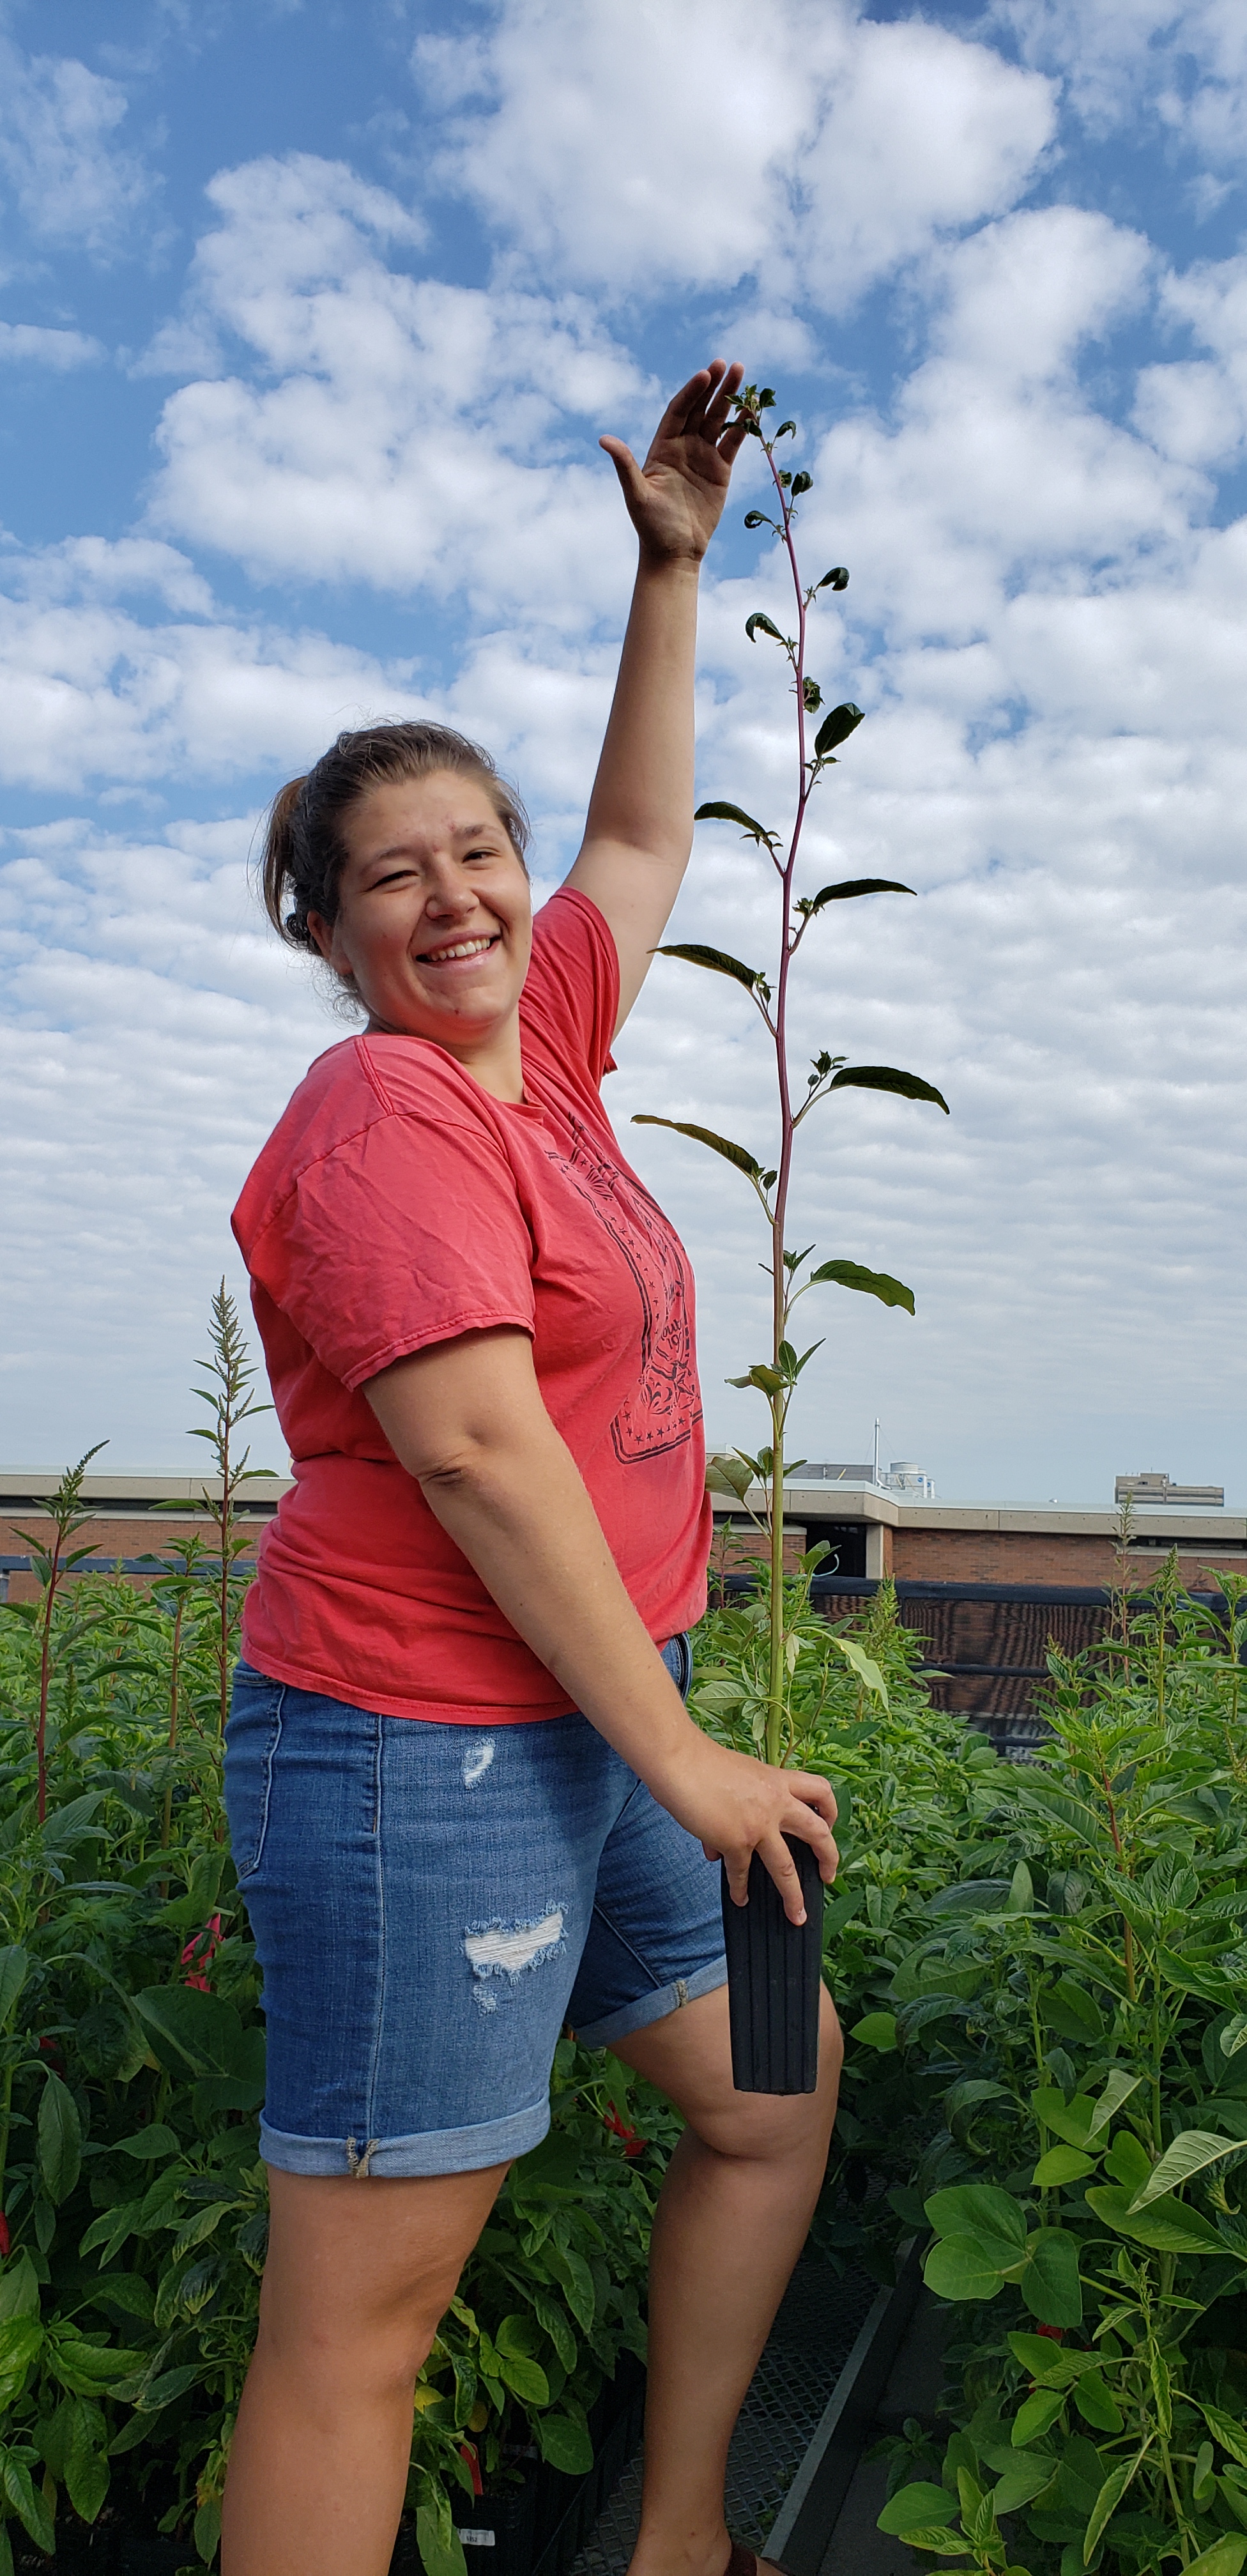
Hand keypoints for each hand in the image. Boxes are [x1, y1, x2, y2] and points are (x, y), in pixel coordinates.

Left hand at [600, 360, 749, 564]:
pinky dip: (743, 425)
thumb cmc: (651, 526)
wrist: (675, 553)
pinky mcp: (721, 470)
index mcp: (662, 447)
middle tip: (727, 364)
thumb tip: (604, 440)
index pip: (678, 411)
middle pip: (700, 408)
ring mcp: (703, 456)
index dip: (691, 392)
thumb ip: (625, 465)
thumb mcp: (636, 495)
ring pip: (718, 420)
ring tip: (742, 373)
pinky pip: (733, 442)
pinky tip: (753, 408)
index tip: (705, 374)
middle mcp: (683, 446)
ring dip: (730, 398)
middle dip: (713, 386)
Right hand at [650, 1729, 838, 1925]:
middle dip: (829, 1859)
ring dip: (793, 1896)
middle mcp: (776, 1803)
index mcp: (777, 1780)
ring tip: (796, 1915)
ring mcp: (758, 1825)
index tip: (828, 1825)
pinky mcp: (736, 1841)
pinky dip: (739, 1889)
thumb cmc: (700, 1761)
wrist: (680, 1760)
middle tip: (828, 1875)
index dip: (830, 1811)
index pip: (819, 1791)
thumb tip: (719, 1849)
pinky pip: (741, 1873)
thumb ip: (737, 1810)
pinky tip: (739, 1898)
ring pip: (786, 1869)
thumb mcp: (735, 1777)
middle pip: (818, 1834)